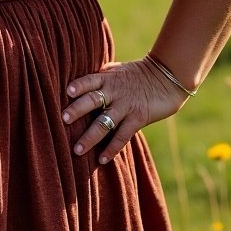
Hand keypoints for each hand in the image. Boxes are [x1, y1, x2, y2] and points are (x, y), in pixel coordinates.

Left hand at [62, 58, 189, 164]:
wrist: (167, 77)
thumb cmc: (137, 74)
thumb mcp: (117, 71)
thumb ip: (100, 77)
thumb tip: (79, 83)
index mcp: (107, 77)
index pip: (89, 80)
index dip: (79, 85)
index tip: (67, 92)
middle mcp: (114, 91)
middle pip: (92, 99)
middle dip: (78, 110)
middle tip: (63, 119)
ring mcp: (126, 105)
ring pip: (105, 122)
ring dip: (90, 137)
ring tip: (77, 150)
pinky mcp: (139, 117)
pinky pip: (123, 135)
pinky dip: (112, 148)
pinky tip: (102, 159)